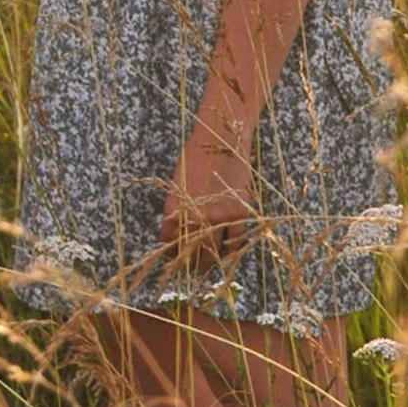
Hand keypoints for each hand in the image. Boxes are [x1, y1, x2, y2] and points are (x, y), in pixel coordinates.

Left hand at [159, 123, 254, 273]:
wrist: (220, 138)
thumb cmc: (195, 157)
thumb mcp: (177, 184)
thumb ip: (177, 211)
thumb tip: (177, 234)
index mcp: (174, 210)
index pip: (168, 243)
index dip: (171, 254)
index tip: (175, 259)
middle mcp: (194, 218)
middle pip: (190, 254)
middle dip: (190, 264)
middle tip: (193, 267)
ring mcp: (217, 218)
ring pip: (213, 253)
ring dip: (210, 262)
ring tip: (209, 265)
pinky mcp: (238, 214)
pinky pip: (235, 243)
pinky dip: (231, 250)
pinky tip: (227, 251)